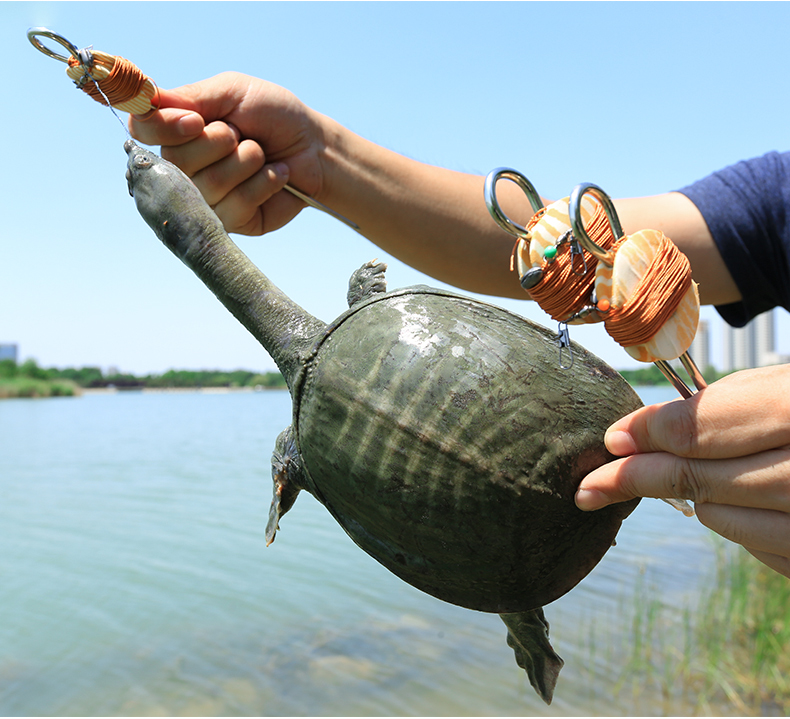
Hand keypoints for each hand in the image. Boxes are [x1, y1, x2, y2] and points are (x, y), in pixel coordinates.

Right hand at [129, 72, 325, 233]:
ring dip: (245, 162)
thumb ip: (188, 96)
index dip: (166, 127)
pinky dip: (261, 184)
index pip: (141, 131)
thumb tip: (144, 99)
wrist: (314, 148)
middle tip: (242, 135)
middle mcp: (183, 166)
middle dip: (218, 142)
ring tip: (262, 154)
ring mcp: (205, 198)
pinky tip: (275, 175)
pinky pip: (233, 206)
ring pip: (207, 185)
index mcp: (176, 130)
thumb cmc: (274, 116)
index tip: (197, 121)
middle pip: (175, 161)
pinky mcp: (230, 222)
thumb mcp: (232, 92)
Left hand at [575, 365, 789, 577]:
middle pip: (699, 481)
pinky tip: (744, 498)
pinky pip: (756, 546)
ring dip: (693, 497)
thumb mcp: (778, 388)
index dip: (645, 436)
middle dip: (636, 479)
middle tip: (589, 485)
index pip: (699, 430)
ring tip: (698, 472)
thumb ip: (712, 410)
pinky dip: (734, 522)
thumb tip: (631, 437)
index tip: (612, 440)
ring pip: (720, 518)